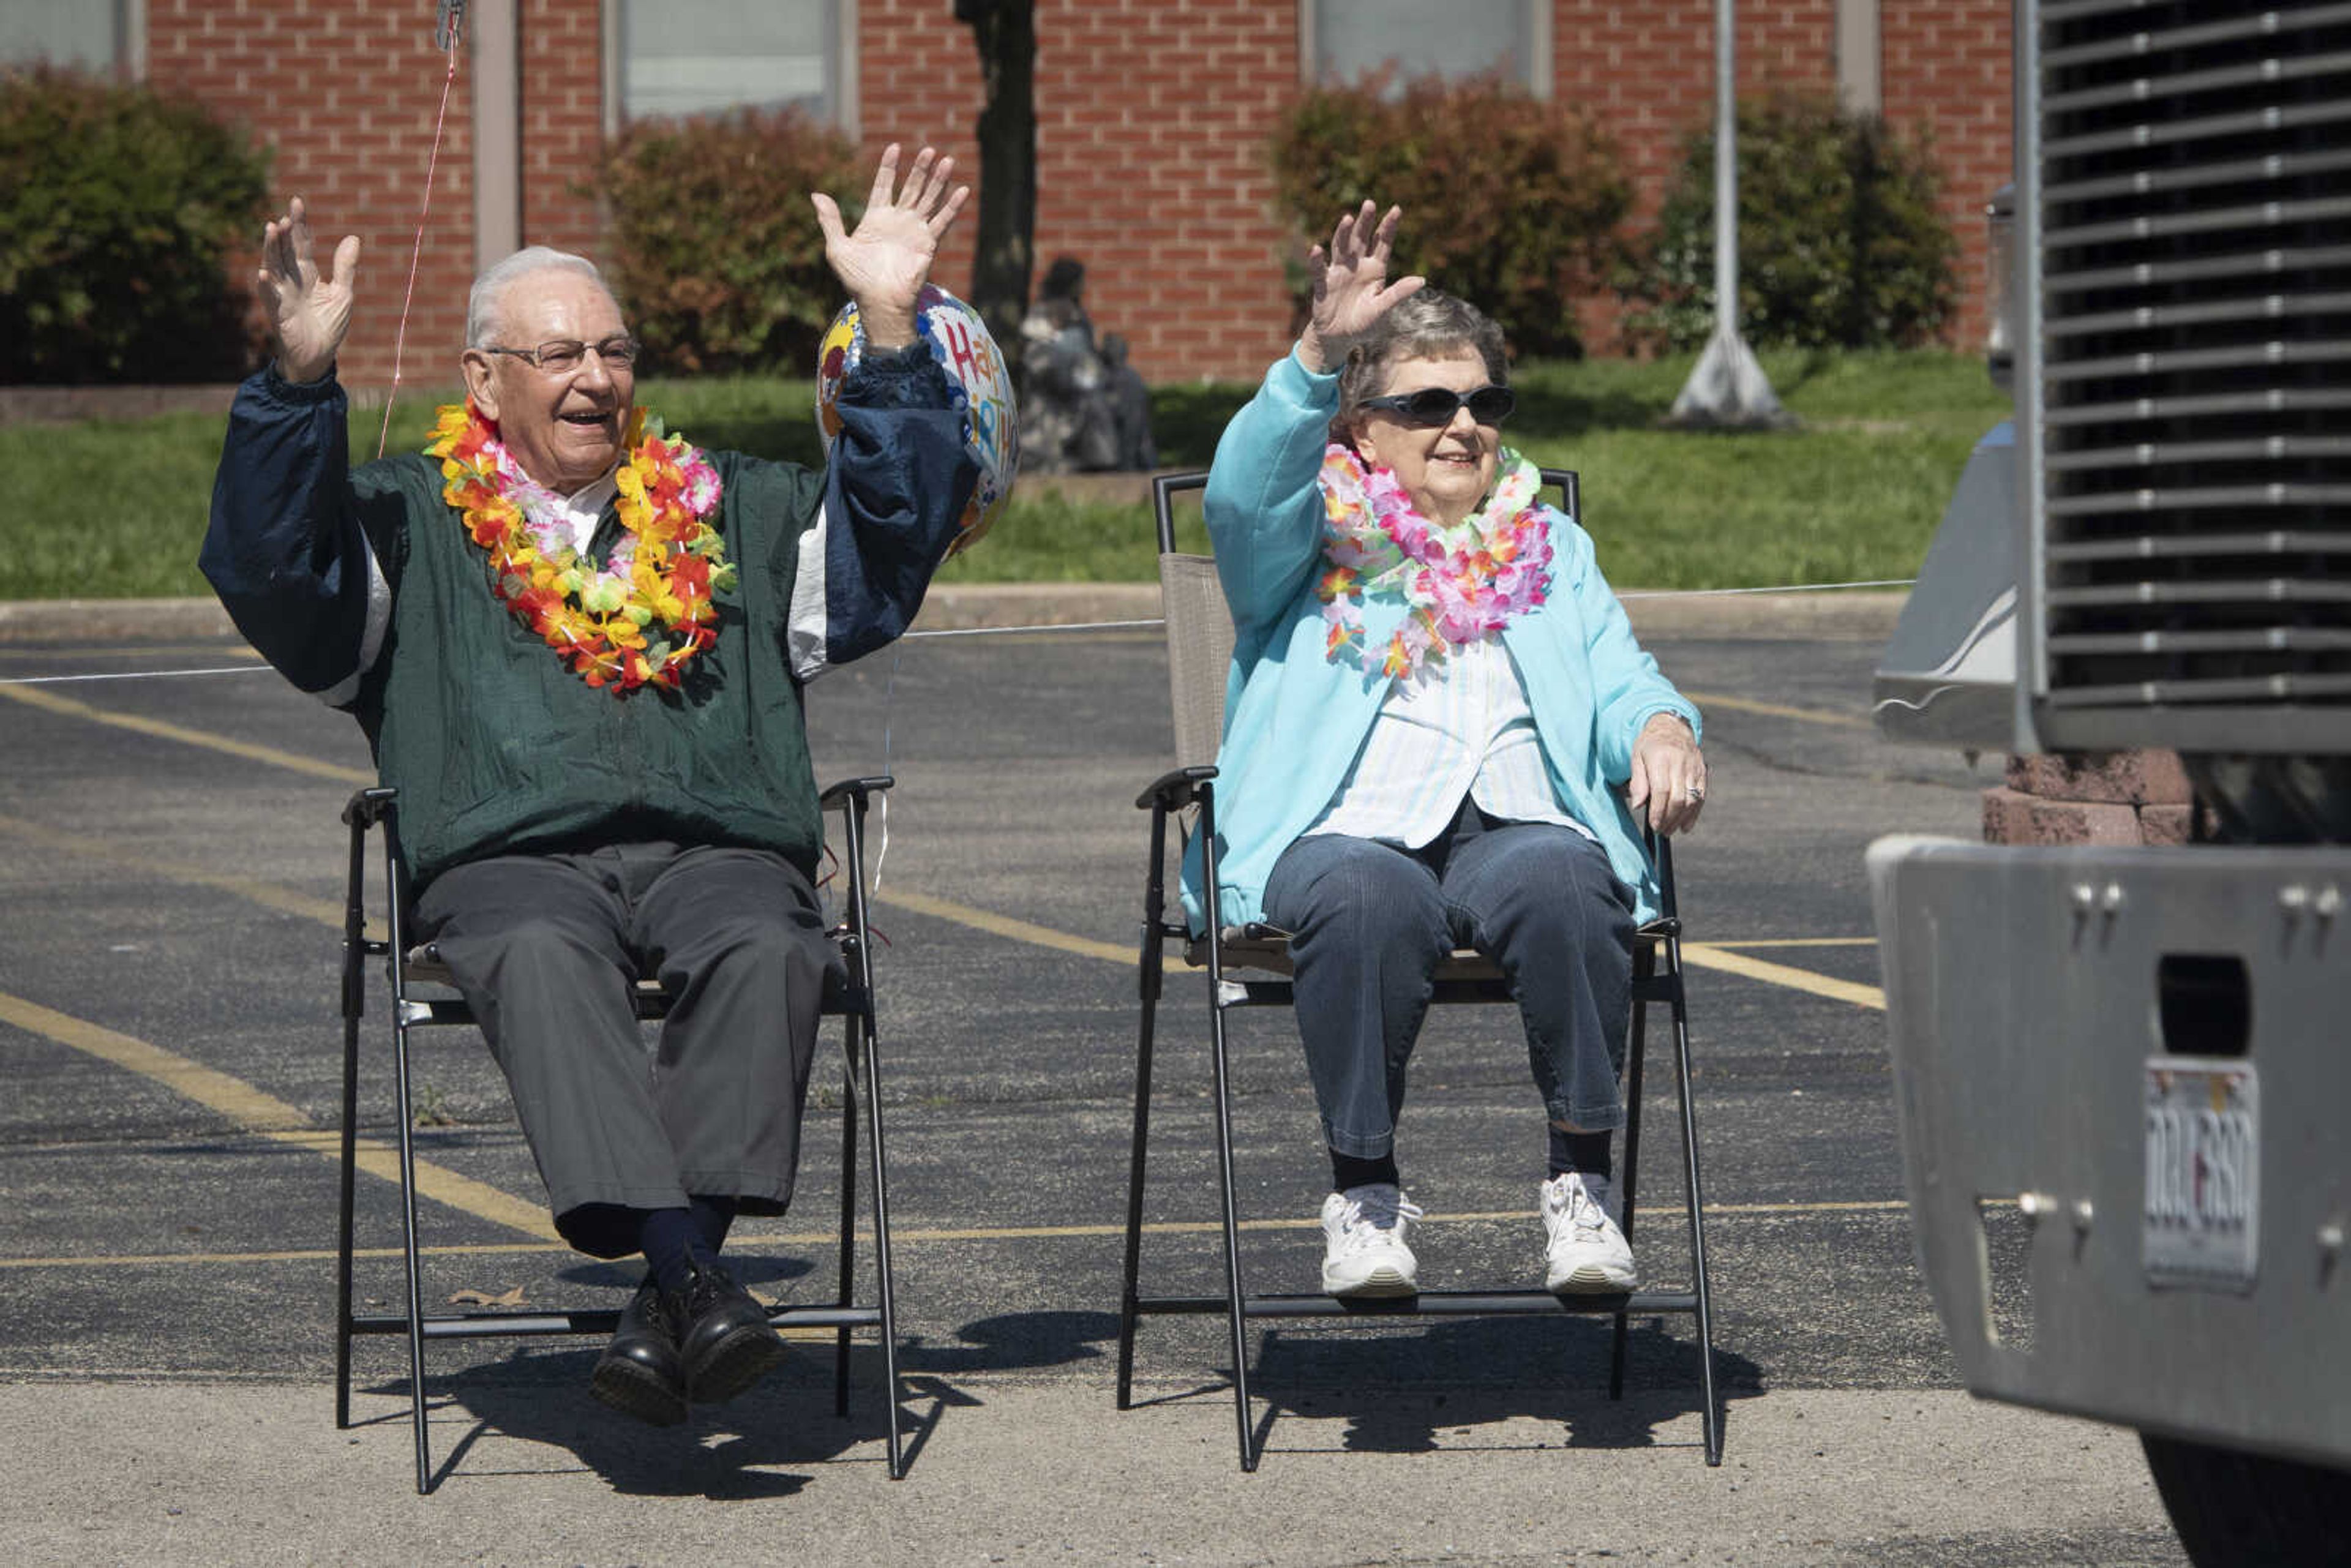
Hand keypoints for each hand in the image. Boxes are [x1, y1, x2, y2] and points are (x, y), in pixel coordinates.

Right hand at [255, 197, 360, 384]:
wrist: (319, 356)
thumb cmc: (329, 325)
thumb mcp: (343, 293)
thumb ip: (345, 267)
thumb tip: (353, 237)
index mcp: (307, 273)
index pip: (301, 242)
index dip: (300, 223)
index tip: (297, 201)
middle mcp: (291, 279)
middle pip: (285, 249)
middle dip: (284, 232)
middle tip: (286, 214)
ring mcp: (282, 293)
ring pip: (273, 264)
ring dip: (271, 248)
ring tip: (272, 229)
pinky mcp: (277, 311)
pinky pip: (269, 295)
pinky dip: (265, 283)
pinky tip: (263, 270)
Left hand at [811, 144, 968, 350]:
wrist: (879, 302)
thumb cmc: (857, 280)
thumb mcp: (837, 248)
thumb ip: (830, 220)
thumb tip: (816, 194)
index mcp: (875, 219)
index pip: (884, 185)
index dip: (889, 167)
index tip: (894, 147)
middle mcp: (897, 221)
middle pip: (911, 188)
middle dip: (920, 169)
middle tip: (928, 149)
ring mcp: (914, 231)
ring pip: (929, 199)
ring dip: (938, 181)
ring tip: (947, 160)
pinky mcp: (928, 243)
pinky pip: (942, 221)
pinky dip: (953, 206)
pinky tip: (963, 189)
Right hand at [1296, 201, 1424, 373]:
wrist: (1339, 338)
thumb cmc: (1363, 323)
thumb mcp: (1383, 309)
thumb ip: (1398, 294)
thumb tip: (1421, 280)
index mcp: (1375, 269)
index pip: (1382, 243)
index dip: (1388, 226)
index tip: (1397, 209)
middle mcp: (1357, 265)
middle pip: (1361, 239)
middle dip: (1366, 222)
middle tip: (1370, 203)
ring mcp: (1339, 273)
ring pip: (1341, 248)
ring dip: (1343, 233)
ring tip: (1348, 218)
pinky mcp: (1323, 284)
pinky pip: (1319, 271)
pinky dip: (1317, 260)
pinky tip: (1316, 249)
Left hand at [1626, 713, 1707, 835]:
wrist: (1672, 727)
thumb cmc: (1650, 745)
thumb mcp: (1636, 757)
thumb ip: (1637, 782)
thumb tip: (1637, 805)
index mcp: (1661, 758)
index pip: (1661, 790)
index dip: (1658, 810)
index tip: (1654, 824)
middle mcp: (1680, 763)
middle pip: (1678, 797)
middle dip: (1669, 818)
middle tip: (1660, 830)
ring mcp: (1694, 768)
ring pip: (1691, 799)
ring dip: (1681, 819)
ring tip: (1669, 830)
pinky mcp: (1702, 773)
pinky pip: (1701, 796)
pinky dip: (1694, 814)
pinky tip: (1685, 826)